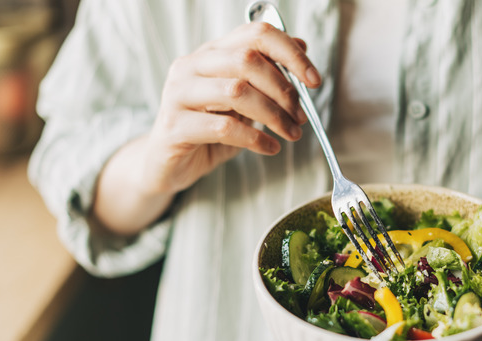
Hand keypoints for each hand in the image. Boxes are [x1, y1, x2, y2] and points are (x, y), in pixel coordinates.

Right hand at [143, 22, 319, 194]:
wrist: (168, 164)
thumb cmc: (209, 130)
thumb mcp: (243, 101)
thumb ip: (266, 74)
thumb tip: (301, 47)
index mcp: (211, 53)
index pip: (255, 35)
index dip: (290, 54)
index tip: (313, 80)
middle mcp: (191, 66)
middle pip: (248, 60)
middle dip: (284, 89)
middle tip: (300, 115)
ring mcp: (178, 93)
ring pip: (237, 91)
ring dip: (273, 115)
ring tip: (290, 133)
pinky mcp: (174, 126)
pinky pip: (223, 128)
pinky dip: (255, 139)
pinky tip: (269, 147)